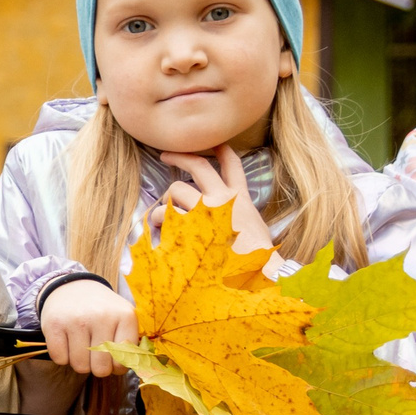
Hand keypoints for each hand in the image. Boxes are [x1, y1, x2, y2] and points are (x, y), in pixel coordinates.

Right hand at [40, 279, 138, 375]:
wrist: (72, 287)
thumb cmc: (101, 311)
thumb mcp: (123, 319)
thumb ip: (131, 346)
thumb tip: (132, 370)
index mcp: (125, 316)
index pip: (123, 361)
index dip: (117, 366)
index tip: (112, 358)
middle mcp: (102, 317)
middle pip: (100, 368)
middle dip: (97, 367)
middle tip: (95, 355)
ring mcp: (77, 320)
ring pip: (79, 366)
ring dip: (79, 362)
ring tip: (81, 346)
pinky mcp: (55, 324)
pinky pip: (60, 359)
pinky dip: (62, 356)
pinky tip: (67, 342)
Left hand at [158, 146, 277, 257]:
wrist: (257, 273)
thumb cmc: (257, 258)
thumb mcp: (255, 228)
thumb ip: (240, 215)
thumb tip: (230, 217)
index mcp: (240, 198)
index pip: (232, 165)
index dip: (222, 150)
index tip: (214, 142)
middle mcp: (223, 197)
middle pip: (198, 165)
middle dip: (180, 155)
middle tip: (165, 155)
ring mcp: (206, 209)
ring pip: (176, 189)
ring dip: (163, 202)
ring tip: (158, 217)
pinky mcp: (190, 224)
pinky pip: (165, 214)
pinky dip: (158, 221)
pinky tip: (158, 231)